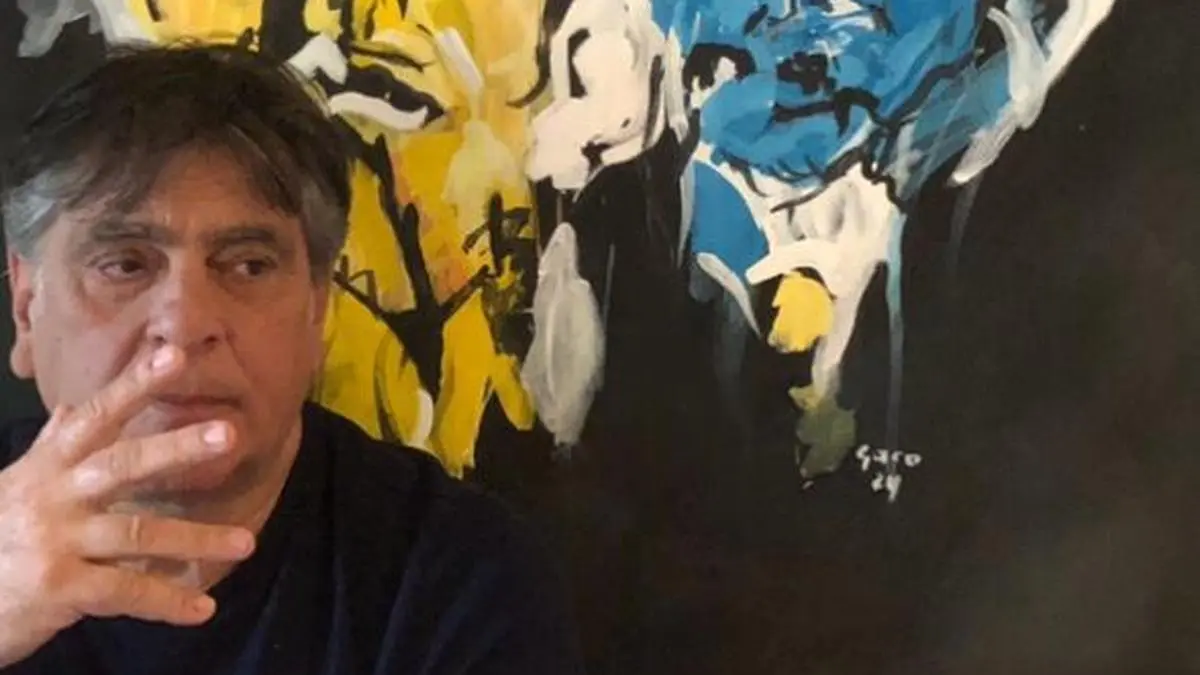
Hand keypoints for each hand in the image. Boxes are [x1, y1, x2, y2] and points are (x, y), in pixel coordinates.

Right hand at [0, 346, 256, 666]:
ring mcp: (55, 541)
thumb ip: (52, 446)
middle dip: (177, 447)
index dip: (135, 384)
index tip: (175, 355)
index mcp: (48, 466)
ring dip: (197, 540)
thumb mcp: (16, 486)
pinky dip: (167, 602)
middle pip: (122, 463)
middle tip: (229, 433)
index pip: (97, 416)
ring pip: (139, 533)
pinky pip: (125, 592)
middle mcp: (52, 496)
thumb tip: (74, 403)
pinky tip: (203, 609)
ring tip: (246, 544)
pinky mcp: (58, 588)